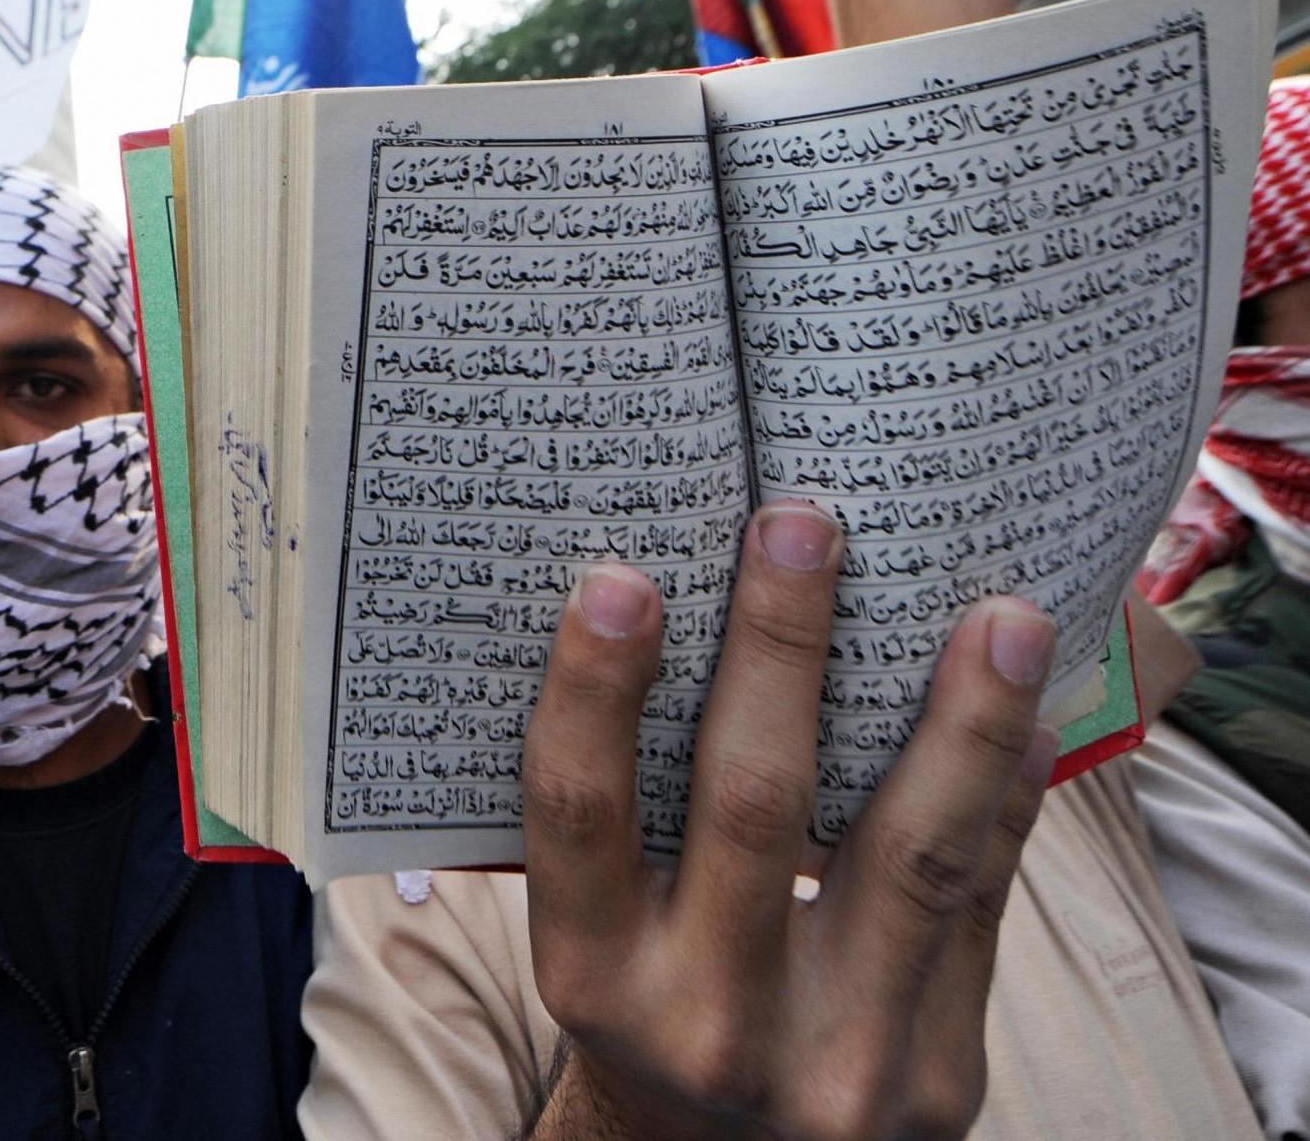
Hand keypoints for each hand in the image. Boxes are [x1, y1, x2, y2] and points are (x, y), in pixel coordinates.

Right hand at [523, 502, 1058, 1140]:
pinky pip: (983, 908)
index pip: (580, 813)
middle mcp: (704, 1020)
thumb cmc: (654, 999)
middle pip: (751, 806)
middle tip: (801, 524)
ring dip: (960, 719)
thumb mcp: (602, 935)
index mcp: (590, 972)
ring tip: (996, 612)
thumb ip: (624, 816)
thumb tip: (664, 605)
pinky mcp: (938, 1076)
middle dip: (780, 650)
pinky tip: (1023, 716)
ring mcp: (833, 1059)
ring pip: (908, 856)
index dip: (595, 690)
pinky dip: (1005, 801)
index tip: (617, 575)